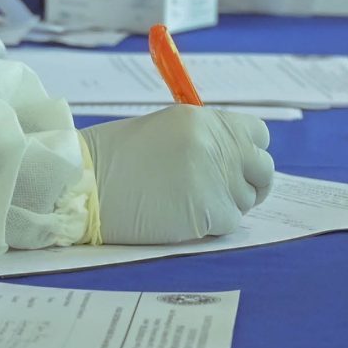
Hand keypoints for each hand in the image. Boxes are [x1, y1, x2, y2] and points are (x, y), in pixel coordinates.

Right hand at [79, 106, 274, 244]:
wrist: (84, 184)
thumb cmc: (115, 158)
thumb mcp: (166, 130)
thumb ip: (205, 139)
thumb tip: (236, 158)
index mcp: (206, 120)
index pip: (258, 135)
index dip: (249, 152)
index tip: (237, 165)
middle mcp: (217, 146)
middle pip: (263, 169)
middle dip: (249, 184)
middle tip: (222, 193)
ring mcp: (216, 179)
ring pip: (245, 200)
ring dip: (225, 205)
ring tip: (186, 202)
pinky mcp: (209, 212)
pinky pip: (229, 224)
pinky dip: (210, 226)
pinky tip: (180, 217)